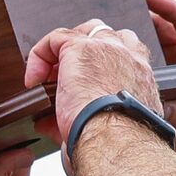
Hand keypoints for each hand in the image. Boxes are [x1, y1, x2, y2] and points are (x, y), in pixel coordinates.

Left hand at [23, 22, 159, 169]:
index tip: (84, 83)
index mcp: (142, 76)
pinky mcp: (81, 48)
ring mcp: (107, 48)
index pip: (126, 53)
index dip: (101, 63)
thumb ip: (82, 120)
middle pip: (104, 35)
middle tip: (63, 77)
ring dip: (62, 52)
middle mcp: (129, 57)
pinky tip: (33, 80)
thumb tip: (50, 126)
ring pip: (81, 33)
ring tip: (47, 78)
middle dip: (83, 50)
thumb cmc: (117, 142)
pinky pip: (54, 39)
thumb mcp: (107, 129)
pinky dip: (39, 56)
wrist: (115, 140)